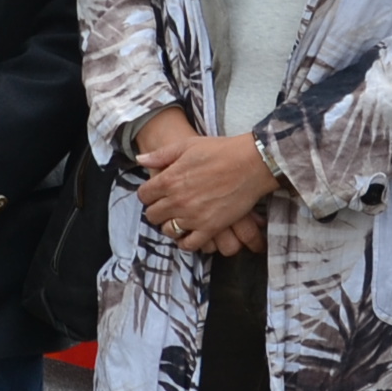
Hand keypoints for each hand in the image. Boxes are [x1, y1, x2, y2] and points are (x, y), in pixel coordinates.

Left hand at [137, 126, 277, 251]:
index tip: (156, 192)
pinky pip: (189, 244)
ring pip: (168, 231)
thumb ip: (161, 154)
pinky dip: (186, 241)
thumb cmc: (220, 151)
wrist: (251, 164)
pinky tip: (189, 233)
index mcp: (169, 179)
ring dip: (170, 225)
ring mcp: (193, 217)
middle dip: (157, 210)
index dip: (148, 194)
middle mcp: (177, 201)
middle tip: (167, 205)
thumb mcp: (187, 145)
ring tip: (178, 218)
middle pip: (152, 215)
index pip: (143, 195)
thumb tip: (140, 159)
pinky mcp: (210, 228)